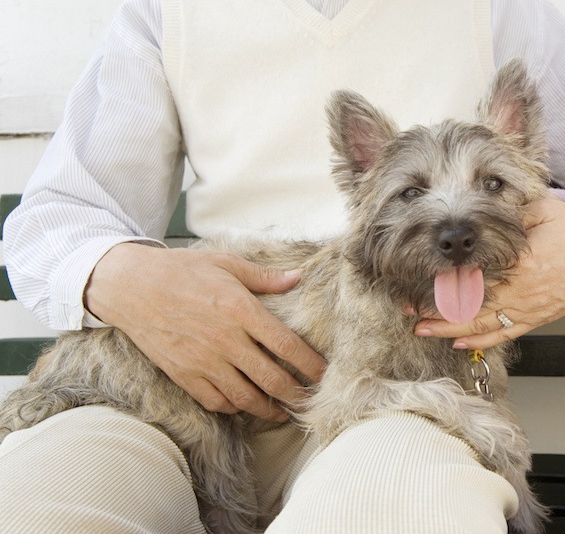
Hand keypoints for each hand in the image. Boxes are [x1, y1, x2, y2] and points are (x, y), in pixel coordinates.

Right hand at [84, 243, 325, 420]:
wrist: (130, 285)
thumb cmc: (181, 270)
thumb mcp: (226, 263)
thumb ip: (265, 277)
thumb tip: (298, 277)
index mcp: (240, 310)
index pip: (287, 345)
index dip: (311, 364)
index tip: (325, 373)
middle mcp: (225, 340)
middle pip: (272, 379)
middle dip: (297, 395)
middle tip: (312, 401)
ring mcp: (203, 361)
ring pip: (246, 397)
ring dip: (270, 408)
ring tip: (286, 411)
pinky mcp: (184, 374)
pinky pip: (216, 401)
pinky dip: (236, 407)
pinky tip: (247, 405)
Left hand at [414, 195, 564, 348]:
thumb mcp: (542, 210)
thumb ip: (511, 210)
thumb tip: (481, 208)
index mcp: (520, 262)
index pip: (474, 274)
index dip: (445, 280)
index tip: (421, 279)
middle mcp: (520, 291)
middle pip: (470, 305)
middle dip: (437, 309)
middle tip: (409, 309)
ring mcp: (527, 308)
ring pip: (481, 325)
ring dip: (450, 328)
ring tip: (423, 329)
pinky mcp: (535, 318)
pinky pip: (502, 334)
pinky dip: (479, 340)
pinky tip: (457, 341)